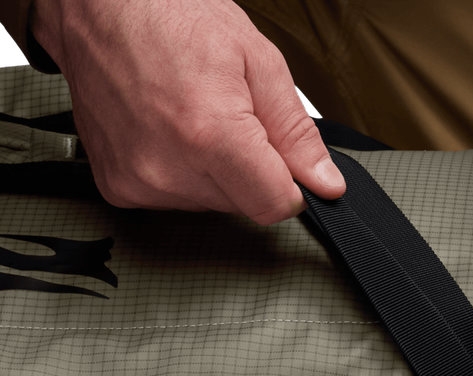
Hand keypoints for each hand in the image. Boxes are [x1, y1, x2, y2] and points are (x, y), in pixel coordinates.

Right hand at [32, 0, 344, 223]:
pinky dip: (180, 171)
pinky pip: (174, 197)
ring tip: (191, 115)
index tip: (282, 161)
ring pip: (212, 202)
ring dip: (215, 170)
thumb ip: (297, 133)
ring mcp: (139, 181)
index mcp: (211, 135)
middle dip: (250, 169)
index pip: (275, 205)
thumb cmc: (168, 13)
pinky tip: (166, 130)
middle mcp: (170, 167)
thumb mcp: (257, 60)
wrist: (93, 2)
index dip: (289, 186)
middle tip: (227, 116)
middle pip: (244, 204)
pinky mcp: (119, 187)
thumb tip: (326, 184)